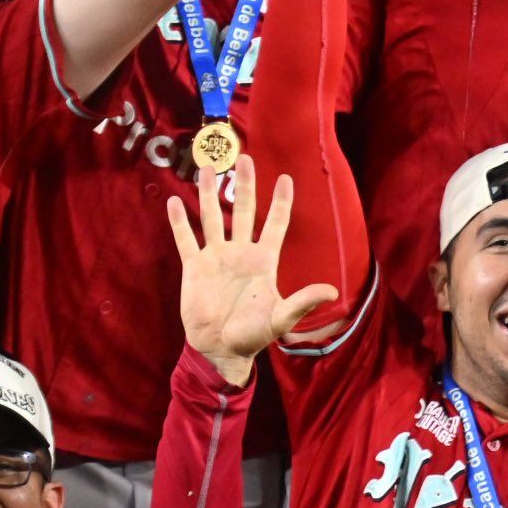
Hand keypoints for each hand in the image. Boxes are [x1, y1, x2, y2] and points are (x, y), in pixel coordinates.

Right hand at [167, 157, 338, 382]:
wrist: (221, 349)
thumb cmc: (254, 335)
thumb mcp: (281, 318)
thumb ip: (303, 302)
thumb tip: (332, 291)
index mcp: (264, 260)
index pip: (276, 223)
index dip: (281, 202)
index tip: (286, 178)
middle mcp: (241, 252)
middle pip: (244, 210)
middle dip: (245, 185)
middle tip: (245, 158)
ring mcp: (216, 257)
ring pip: (213, 217)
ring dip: (209, 194)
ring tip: (208, 168)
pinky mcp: (194, 268)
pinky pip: (187, 239)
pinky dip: (180, 222)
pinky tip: (174, 202)